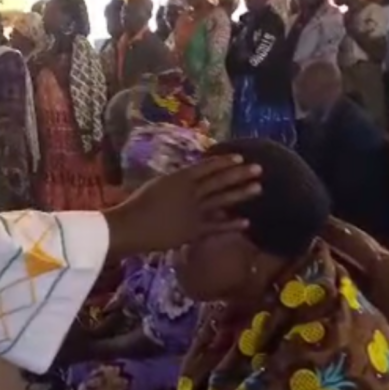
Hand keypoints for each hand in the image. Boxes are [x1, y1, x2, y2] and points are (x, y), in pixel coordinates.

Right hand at [102, 155, 260, 258]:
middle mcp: (189, 192)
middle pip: (218, 181)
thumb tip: (188, 178)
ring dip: (241, 194)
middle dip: (239, 174)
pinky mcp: (193, 231)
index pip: (205, 167)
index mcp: (178, 178)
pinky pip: (216, 227)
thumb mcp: (157, 186)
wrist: (130, 226)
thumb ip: (175, 183)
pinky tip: (246, 222)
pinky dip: (231, 225)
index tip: (239, 158)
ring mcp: (192, 211)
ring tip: (258, 188)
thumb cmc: (137, 205)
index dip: (223, 162)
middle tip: (258, 168)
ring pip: (221, 200)